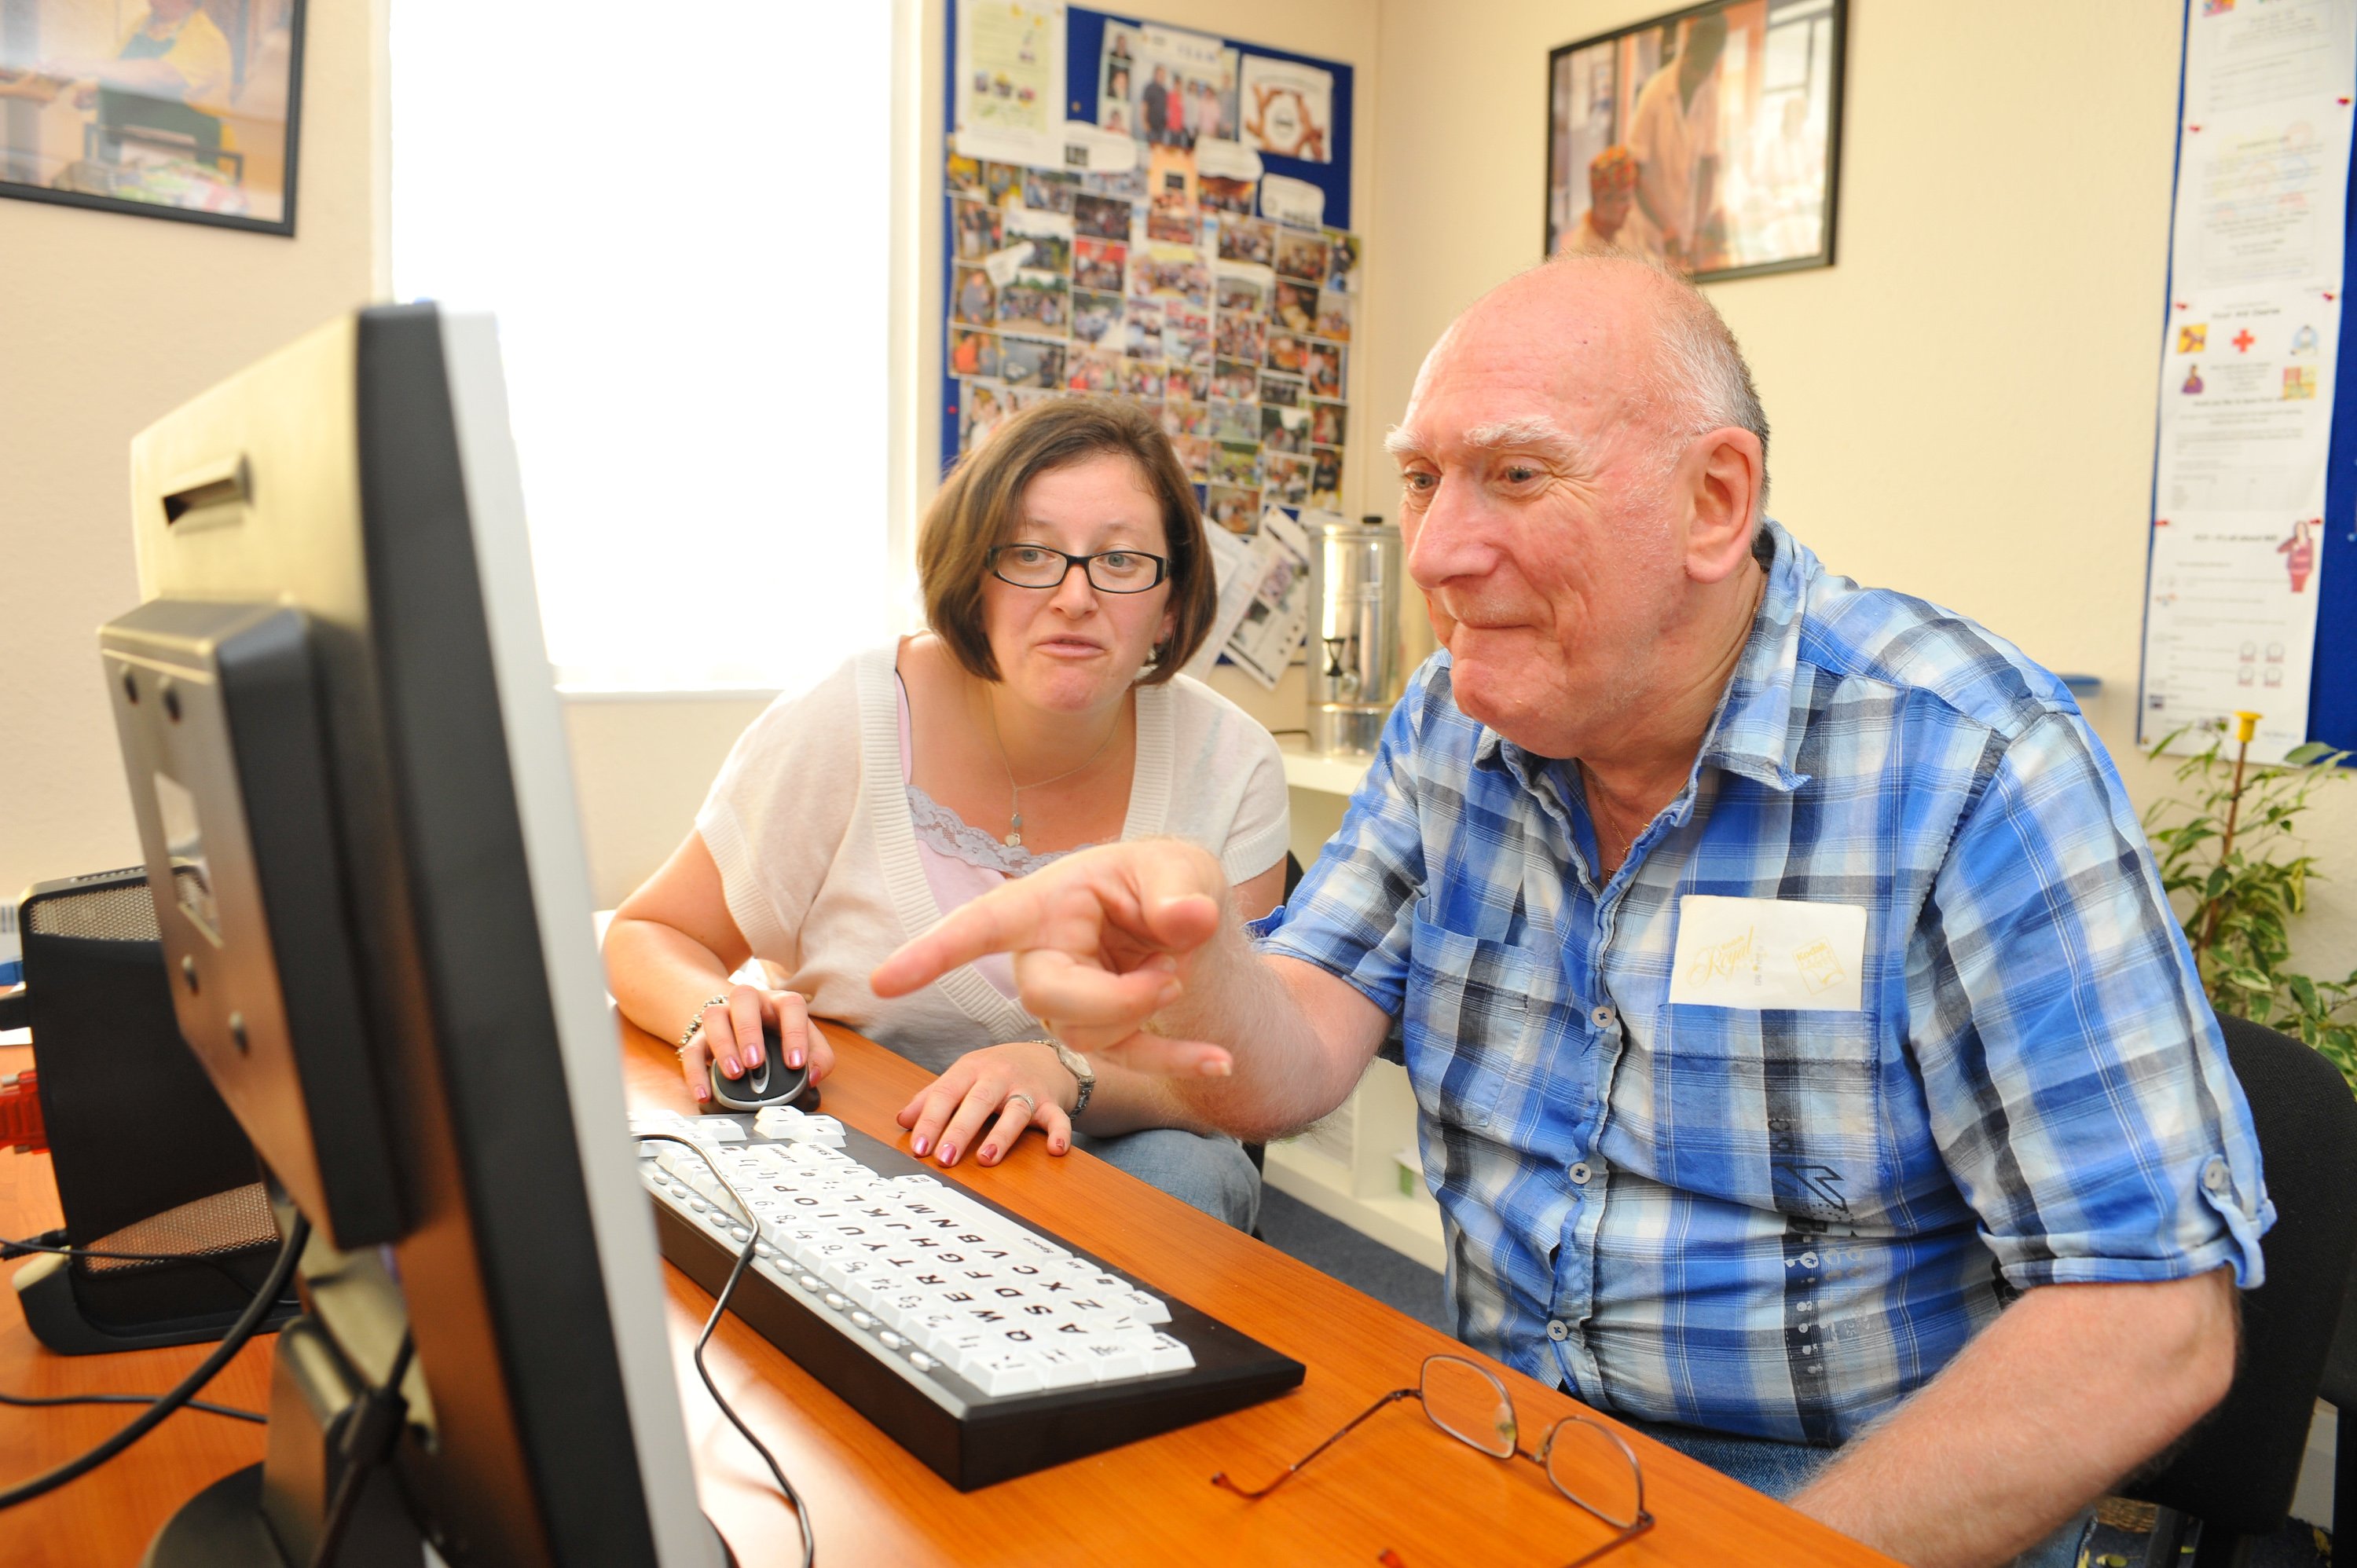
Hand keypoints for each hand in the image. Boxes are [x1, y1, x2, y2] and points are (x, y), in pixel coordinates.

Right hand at [678, 985, 834, 1104]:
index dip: (794, 1033)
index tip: (795, 1063)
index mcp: (778, 1001)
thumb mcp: (804, 1041)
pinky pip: (691, 1049)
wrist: (743, 1022)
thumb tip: (814, 1076)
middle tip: (756, 1062)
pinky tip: (704, 1094)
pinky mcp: (700, 1035)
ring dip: (723, 1045)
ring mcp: (722, 1015)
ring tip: (734, 1073)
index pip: (790, 1006)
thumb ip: (818, 1057)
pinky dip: (696, 1073)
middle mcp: (748, 1002)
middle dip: (749, 1031)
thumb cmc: (779, 1033)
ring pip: (713, 1016)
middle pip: (744, 998)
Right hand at [872, 840, 1233, 1077]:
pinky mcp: (1101, 1034)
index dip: (933, 952)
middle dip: (1111, 998)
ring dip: (1146, 1015)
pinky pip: (1129, 1060)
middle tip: (1170, 973)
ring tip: (1181, 972)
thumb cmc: (1163, 881)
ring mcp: (1067, 999)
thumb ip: (1180, 890)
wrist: (1185, 919)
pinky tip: (1219, 1061)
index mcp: (1044, 902)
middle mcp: (1042, 955)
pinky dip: (1180, 1059)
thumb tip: (1189, 921)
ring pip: (1086, 1034)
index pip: (980, 926)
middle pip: (1045, 997)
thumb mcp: (1180, 869)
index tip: (886, 980)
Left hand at [895, 1042, 1075, 1168]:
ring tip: (986, 1159)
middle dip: (960, 1130)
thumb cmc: (995, 1071)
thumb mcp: (962, 1076)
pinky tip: (1055, 1150)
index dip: (930, 1120)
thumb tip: (903, 1120)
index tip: (919, 1147)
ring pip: (1015, 1111)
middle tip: (944, 1159)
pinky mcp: (1051, 1103)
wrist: (1044, 1057)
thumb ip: (933, 1097)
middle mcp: (998, 1076)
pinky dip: (1059, 1133)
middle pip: (978, 1102)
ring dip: (1001, 1135)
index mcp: (971, 1069)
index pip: (946, 1093)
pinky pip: (1057, 1118)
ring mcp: (1027, 1089)